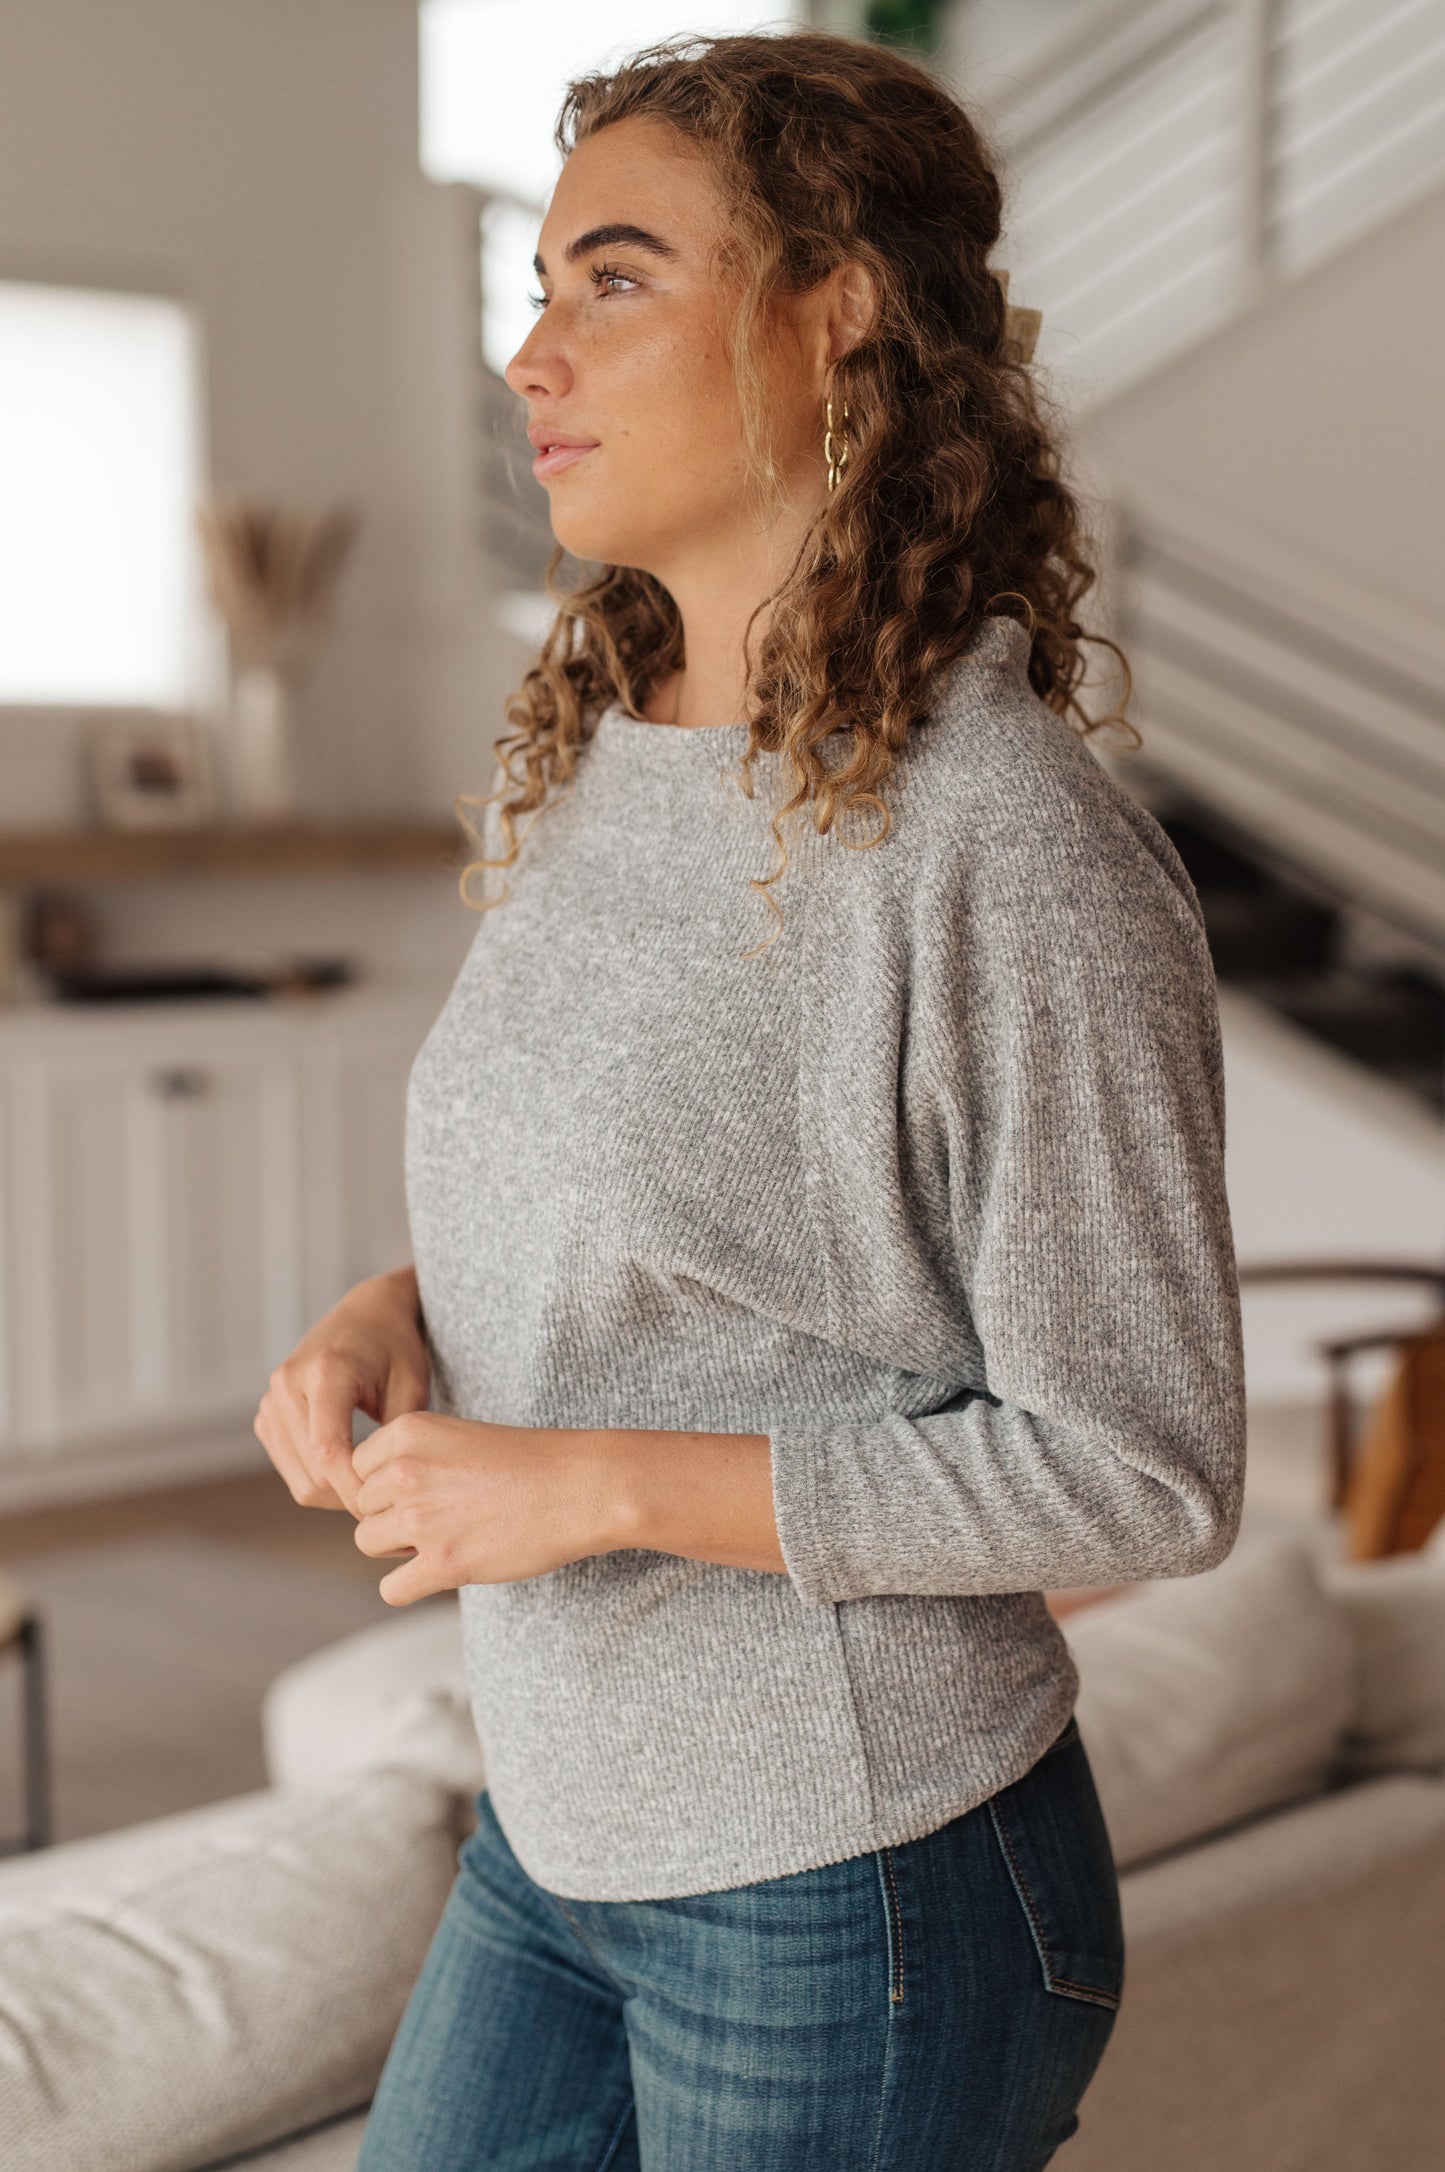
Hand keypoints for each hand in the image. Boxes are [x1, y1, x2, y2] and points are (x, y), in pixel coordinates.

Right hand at [253, 1265, 429, 1516]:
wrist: (366, 1315)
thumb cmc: (397, 1348)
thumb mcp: (412, 1387)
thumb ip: (397, 1438)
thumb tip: (385, 1492)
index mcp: (325, 1371)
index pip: (329, 1452)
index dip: (355, 1490)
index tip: (386, 1508)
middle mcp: (287, 1385)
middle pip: (313, 1472)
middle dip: (350, 1496)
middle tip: (388, 1500)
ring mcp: (270, 1401)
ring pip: (299, 1479)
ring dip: (335, 1493)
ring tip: (372, 1485)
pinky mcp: (266, 1416)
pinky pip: (290, 1469)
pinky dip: (319, 1480)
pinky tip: (350, 1469)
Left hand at [350, 1412, 619, 1605]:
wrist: (579, 1487)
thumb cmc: (526, 1463)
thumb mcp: (455, 1439)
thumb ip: (409, 1459)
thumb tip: (369, 1502)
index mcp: (407, 1432)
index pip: (357, 1468)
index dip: (385, 1485)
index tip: (423, 1489)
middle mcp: (404, 1471)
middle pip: (362, 1508)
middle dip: (392, 1516)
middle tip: (440, 1516)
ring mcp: (421, 1519)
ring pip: (368, 1544)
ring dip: (399, 1548)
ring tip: (443, 1538)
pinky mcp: (442, 1563)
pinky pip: (391, 1589)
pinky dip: (408, 1587)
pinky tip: (438, 1573)